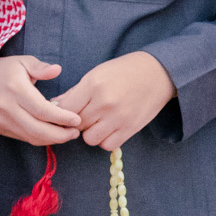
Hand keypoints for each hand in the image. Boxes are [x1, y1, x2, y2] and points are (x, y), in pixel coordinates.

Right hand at [0, 55, 81, 145]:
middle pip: (38, 129)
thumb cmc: (4, 70)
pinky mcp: (0, 128)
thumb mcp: (22, 61)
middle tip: (76, 132)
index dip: (62, 118)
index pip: (43, 110)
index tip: (77, 119)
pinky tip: (52, 134)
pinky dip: (40, 138)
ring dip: (52, 140)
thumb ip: (40, 67)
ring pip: (31, 137)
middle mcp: (8, 108)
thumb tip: (57, 70)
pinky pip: (23, 138)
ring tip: (68, 135)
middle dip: (60, 135)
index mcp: (16, 90)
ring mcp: (2, 121)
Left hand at [53, 51, 175, 150]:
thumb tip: (56, 104)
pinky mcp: (130, 129)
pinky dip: (105, 140)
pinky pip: (107, 145)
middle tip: (85, 114)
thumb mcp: (98, 73)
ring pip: (89, 138)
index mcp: (93, 85)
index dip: (62, 112)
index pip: (65, 108)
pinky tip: (108, 129)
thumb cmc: (125, 70)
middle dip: (77, 121)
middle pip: (76, 124)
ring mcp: (118, 118)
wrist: (159, 73)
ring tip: (97, 122)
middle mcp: (104, 103)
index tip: (66, 111)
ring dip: (90, 132)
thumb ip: (77, 91)